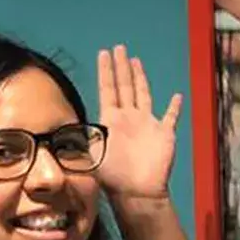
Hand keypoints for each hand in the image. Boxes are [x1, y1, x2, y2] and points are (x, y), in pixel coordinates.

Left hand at [95, 44, 181, 202]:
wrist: (136, 192)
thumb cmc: (113, 175)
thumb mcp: (92, 154)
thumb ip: (81, 138)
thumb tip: (61, 128)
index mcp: (111, 119)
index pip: (108, 89)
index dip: (106, 71)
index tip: (103, 53)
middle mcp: (128, 117)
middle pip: (124, 86)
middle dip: (121, 67)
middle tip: (119, 48)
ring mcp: (147, 124)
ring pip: (143, 94)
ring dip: (140, 78)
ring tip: (136, 61)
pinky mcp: (164, 133)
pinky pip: (170, 117)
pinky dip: (174, 107)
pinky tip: (177, 96)